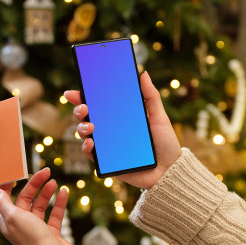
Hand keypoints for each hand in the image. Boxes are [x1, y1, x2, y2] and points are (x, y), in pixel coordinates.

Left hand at [0, 168, 77, 244]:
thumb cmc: (31, 237)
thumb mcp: (13, 216)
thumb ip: (4, 203)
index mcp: (7, 221)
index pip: (5, 198)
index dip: (10, 185)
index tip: (17, 173)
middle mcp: (20, 224)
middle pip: (26, 199)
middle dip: (35, 185)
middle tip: (45, 172)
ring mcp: (36, 228)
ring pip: (40, 205)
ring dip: (47, 193)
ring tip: (54, 182)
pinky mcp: (50, 232)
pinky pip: (54, 214)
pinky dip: (59, 203)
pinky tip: (64, 192)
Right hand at [64, 71, 181, 189]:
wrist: (170, 171)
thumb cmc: (165, 144)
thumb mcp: (159, 117)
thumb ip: (151, 96)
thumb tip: (143, 73)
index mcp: (119, 117)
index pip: (98, 104)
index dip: (83, 97)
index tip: (75, 91)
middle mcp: (110, 130)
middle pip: (87, 117)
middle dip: (79, 110)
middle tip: (84, 108)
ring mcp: (106, 146)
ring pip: (84, 134)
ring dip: (81, 128)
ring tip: (90, 127)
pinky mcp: (106, 162)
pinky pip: (90, 154)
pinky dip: (86, 147)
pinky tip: (90, 143)